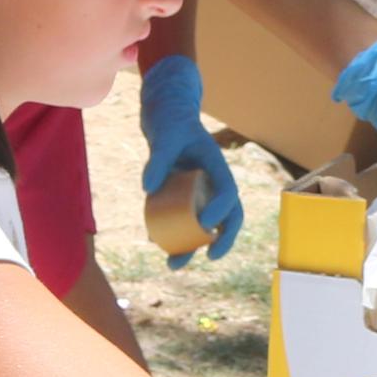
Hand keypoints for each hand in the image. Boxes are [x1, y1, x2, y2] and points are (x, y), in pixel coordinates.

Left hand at [134, 55, 243, 265]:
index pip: (228, 192)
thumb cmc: (169, 119)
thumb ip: (158, 159)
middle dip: (221, 240)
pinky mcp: (180, 194)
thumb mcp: (164, 134)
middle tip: (209, 257)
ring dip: (191, 247)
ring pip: (202, 224)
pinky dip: (171, 233)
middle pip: (226, 216)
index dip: (222, 211)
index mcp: (216, 165)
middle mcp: (210, 181)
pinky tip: (156, 244)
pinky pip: (180, 218)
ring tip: (173, 264)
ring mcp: (196, 189)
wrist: (164, 112)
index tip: (207, 225)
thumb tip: (148, 189)